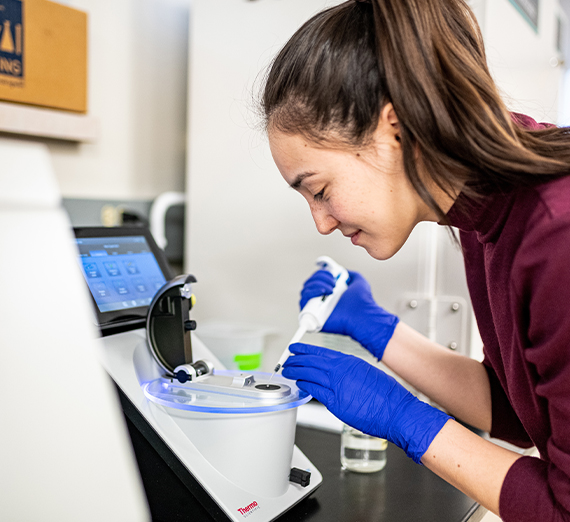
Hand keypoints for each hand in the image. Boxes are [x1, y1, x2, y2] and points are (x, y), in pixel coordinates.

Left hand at [282, 343, 450, 463]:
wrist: (396, 410)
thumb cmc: (387, 394)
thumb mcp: (367, 372)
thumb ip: (350, 371)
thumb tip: (338, 372)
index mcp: (349, 361)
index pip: (320, 352)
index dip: (305, 350)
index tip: (295, 348)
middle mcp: (340, 371)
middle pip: (311, 362)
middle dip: (296, 360)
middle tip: (287, 360)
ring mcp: (337, 386)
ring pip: (309, 375)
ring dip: (296, 372)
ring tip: (288, 371)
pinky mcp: (335, 402)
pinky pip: (314, 391)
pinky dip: (304, 386)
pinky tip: (299, 384)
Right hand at [300, 270, 398, 359]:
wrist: (362, 314)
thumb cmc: (363, 301)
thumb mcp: (359, 282)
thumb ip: (351, 274)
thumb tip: (341, 271)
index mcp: (329, 292)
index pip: (317, 279)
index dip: (321, 273)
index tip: (331, 273)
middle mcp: (321, 300)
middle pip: (309, 282)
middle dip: (321, 277)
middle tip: (334, 283)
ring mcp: (315, 308)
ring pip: (305, 289)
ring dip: (318, 284)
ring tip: (332, 290)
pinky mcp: (311, 316)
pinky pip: (303, 300)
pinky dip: (311, 292)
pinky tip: (323, 293)